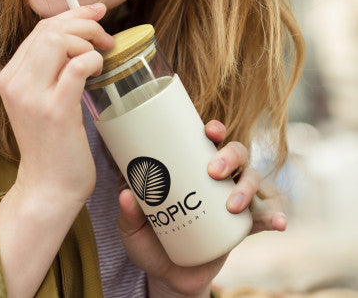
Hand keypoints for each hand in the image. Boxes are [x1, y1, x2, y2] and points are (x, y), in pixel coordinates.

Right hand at [0, 3, 113, 203]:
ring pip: (60, 41)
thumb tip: (82, 34)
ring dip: (89, 42)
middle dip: (85, 24)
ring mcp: (32, 96)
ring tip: (102, 58)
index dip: (72, 15)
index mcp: (10, 76)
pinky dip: (93, 61)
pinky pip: (76, 67)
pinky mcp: (54, 111)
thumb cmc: (53, 141)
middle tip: (106, 39)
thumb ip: (51, 69)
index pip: (41, 30)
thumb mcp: (42, 99)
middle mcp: (15, 82)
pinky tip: (99, 71)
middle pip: (50, 30)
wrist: (49, 185)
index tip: (97, 12)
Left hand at [118, 120, 285, 297]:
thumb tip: (126, 195)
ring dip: (247, 186)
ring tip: (232, 205)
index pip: (208, 140)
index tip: (209, 130)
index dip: (214, 129)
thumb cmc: (150, 241)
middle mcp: (217, 179)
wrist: (169, 275)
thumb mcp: (134, 229)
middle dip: (230, 156)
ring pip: (251, 179)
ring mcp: (232, 200)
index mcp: (192, 168)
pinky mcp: (242, 226)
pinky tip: (278, 223)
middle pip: (236, 154)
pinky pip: (263, 218)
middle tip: (214, 171)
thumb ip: (128, 215)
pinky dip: (273, 218)